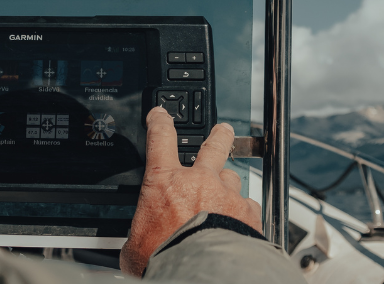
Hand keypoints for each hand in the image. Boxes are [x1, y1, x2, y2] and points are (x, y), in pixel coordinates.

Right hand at [120, 107, 261, 275]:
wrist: (199, 272)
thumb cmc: (164, 259)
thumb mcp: (135, 246)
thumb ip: (140, 235)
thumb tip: (136, 248)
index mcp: (164, 183)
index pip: (160, 139)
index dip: (160, 122)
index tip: (161, 115)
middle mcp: (198, 181)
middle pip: (212, 145)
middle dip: (218, 135)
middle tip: (222, 130)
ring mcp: (226, 195)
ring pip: (233, 177)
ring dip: (229, 184)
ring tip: (227, 196)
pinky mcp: (248, 213)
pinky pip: (248, 206)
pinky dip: (244, 213)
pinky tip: (239, 225)